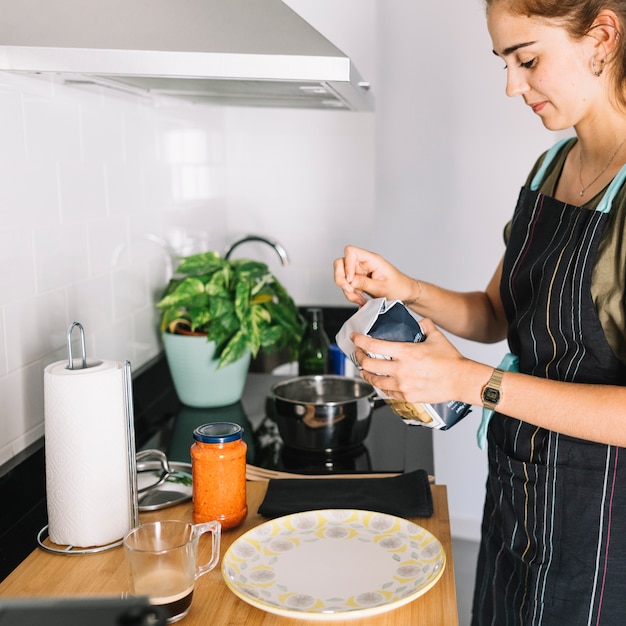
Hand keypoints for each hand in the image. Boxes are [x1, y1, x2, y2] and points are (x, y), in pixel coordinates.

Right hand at [333, 245, 418, 305]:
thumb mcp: (382, 288)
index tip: (350, 279)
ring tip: (359, 299)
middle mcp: (364, 264)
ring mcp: (360, 272)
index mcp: (372, 260)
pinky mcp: (359, 281)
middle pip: (341, 263)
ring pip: (342, 277)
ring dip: (347, 290)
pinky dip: (351, 294)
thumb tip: (349, 281)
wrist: (405, 294)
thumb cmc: (399, 287)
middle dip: (342, 279)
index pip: (351, 252)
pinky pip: (348, 286)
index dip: (346, 264)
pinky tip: (360, 299)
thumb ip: (364, 283)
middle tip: (349, 290)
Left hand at [351, 319, 469, 403]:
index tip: (355, 337)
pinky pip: (387, 392)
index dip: (360, 341)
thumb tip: (420, 321)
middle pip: (369, 364)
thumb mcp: (437, 337)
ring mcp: (403, 384)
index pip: (374, 345)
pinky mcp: (407, 396)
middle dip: (359, 358)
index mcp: (406, 352)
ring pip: (375, 380)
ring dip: (366, 374)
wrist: (461, 380)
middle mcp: (401, 369)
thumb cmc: (450, 360)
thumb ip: (425, 326)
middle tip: (358, 354)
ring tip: (364, 370)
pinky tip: (379, 383)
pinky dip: (380, 387)